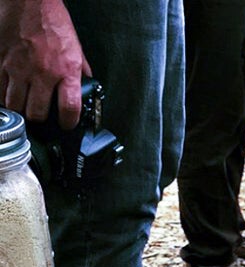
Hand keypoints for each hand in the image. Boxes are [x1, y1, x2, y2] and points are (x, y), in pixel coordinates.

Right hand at [0, 0, 89, 127]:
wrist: (28, 2)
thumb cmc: (52, 20)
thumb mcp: (75, 47)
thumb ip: (80, 69)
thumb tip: (86, 83)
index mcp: (65, 70)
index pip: (69, 108)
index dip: (68, 122)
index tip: (66, 125)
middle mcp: (42, 73)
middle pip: (36, 113)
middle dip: (39, 118)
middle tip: (40, 115)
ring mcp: (18, 68)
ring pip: (15, 104)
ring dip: (20, 109)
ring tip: (24, 105)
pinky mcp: (0, 61)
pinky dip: (3, 95)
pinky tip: (9, 93)